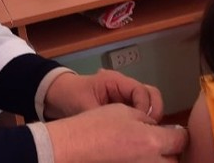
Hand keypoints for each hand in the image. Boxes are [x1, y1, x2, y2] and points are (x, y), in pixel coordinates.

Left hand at [44, 69, 163, 120]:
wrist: (59, 95)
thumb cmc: (70, 95)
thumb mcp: (84, 106)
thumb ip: (102, 115)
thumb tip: (119, 129)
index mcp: (116, 80)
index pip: (141, 91)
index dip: (145, 107)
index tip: (141, 123)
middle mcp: (124, 86)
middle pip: (151, 94)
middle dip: (154, 111)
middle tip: (148, 128)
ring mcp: (125, 96)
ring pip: (149, 103)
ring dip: (149, 117)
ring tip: (143, 132)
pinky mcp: (123, 106)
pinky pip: (140, 112)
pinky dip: (142, 121)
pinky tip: (137, 133)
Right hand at [45, 103, 187, 162]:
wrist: (71, 147)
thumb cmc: (95, 126)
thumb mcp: (125, 112)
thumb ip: (148, 121)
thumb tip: (160, 129)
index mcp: (152, 142)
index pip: (180, 140)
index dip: (178, 133)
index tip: (173, 132)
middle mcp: (150, 162)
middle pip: (173, 161)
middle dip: (169, 152)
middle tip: (160, 143)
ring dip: (158, 160)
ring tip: (147, 152)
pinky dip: (143, 162)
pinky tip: (134, 156)